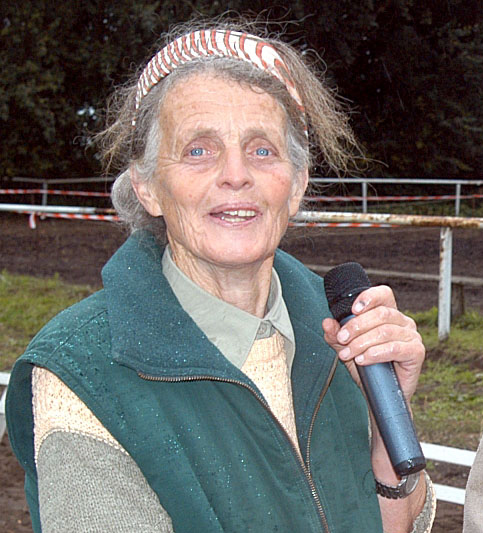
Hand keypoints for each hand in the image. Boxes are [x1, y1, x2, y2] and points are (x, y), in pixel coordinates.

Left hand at [322, 285, 424, 401]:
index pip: (383, 295)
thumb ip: (336, 335)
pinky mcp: (416, 352)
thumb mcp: (346, 348)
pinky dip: (375, 353)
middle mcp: (403, 322)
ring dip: (361, 343)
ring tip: (348, 354)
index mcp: (389, 314)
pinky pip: (394, 348)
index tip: (352, 310)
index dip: (368, 298)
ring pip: (384, 331)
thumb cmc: (367, 367)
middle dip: (356, 327)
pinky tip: (363, 360)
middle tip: (342, 339)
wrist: (379, 394)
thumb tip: (327, 323)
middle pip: (380, 314)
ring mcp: (412, 336)